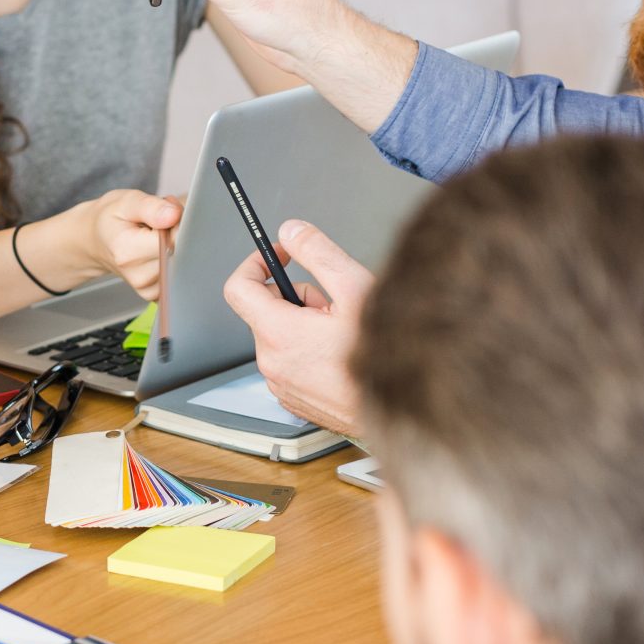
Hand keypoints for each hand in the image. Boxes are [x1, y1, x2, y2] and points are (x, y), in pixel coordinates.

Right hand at [56, 190, 181, 297]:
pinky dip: (172, 259)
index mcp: (128, 251)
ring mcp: (147, 287)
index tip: (165, 212)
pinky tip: (156, 251)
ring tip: (154, 236)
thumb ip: (151, 207)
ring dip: (175, 246)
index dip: (177, 221)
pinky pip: (177, 273)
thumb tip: (174, 215)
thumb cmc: (110, 220)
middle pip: (181, 251)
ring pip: (182, 262)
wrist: (95, 241)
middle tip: (159, 222)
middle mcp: (138, 275)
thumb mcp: (126, 202)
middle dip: (178, 232)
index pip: (174, 238)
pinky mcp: (154, 293)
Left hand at [220, 220, 371, 434]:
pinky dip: (311, 352)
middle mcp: (272, 363)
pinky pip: (293, 363)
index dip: (257, 262)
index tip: (279, 255)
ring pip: (282, 337)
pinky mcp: (296, 400)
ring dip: (307, 326)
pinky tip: (342, 356)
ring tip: (345, 334)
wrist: (405, 411)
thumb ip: (318, 254)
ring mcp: (282, 386)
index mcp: (279, 333)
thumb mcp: (356, 289)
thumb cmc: (386, 360)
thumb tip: (292, 231)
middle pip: (267, 311)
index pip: (239, 287)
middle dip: (298, 298)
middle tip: (337, 305)